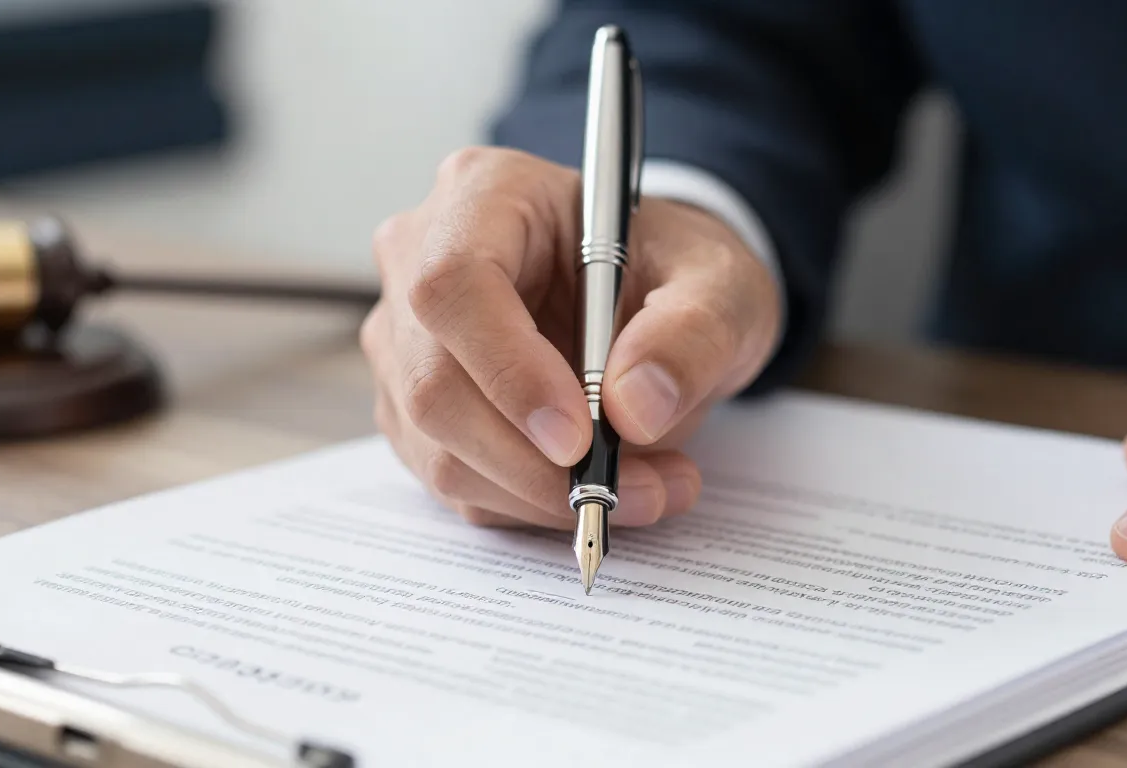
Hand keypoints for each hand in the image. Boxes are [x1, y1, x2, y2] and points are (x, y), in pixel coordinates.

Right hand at [360, 147, 781, 529]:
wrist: (654, 296)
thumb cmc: (675, 269)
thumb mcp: (720, 284)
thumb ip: (691, 335)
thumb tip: (635, 408)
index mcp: (486, 194)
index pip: (454, 284)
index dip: (507, 370)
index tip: (580, 437)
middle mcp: (420, 257)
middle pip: (433, 383)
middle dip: (534, 462)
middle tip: (635, 488)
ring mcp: (405, 338)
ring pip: (437, 447)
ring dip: (539, 494)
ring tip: (644, 489)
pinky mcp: (411, 406)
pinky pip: (453, 477)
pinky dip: (527, 503)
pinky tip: (596, 484)